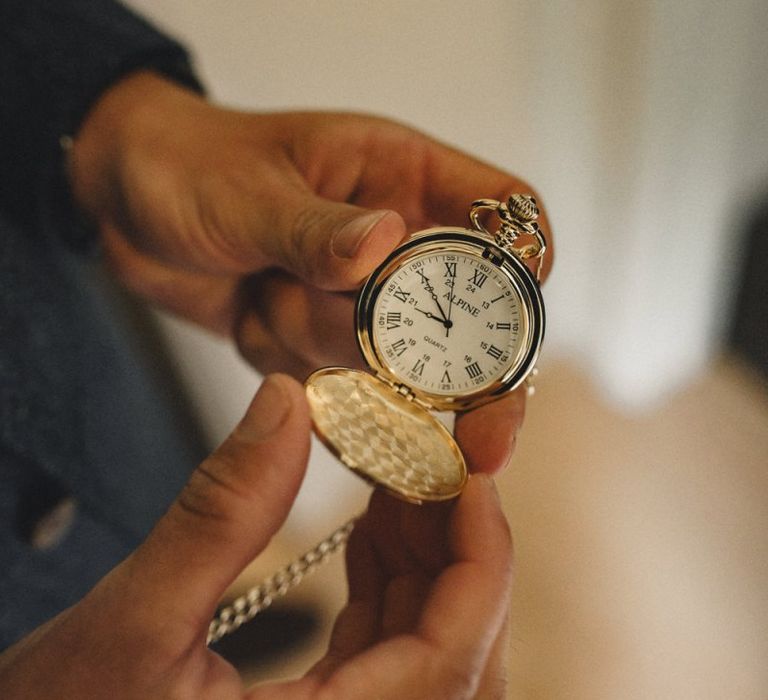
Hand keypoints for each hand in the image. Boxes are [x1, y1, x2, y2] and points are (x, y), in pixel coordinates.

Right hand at [0, 375, 511, 698]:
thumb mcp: (132, 626)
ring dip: (423, 561)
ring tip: (397, 478)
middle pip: (457, 649)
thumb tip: (284, 403)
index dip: (479, 554)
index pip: (454, 656)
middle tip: (426, 460)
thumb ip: (221, 513)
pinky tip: (371, 529)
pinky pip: (389, 658)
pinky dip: (390, 590)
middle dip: (452, 546)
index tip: (468, 471)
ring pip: (429, 651)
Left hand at [70, 71, 551, 472]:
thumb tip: (384, 248)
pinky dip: (285, 364)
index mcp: (401, 177)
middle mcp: (395, 242)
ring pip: (383, 362)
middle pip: (469, 317)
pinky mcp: (321, 338)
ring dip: (313, 343)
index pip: (503, 212)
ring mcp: (359, 297)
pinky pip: (331, 382)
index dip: (526, 267)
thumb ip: (314, 228)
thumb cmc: (191, 165)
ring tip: (258, 290)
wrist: (127, 208)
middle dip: (463, 380)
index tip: (516, 330)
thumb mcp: (248, 191)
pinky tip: (249, 316)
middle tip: (483, 446)